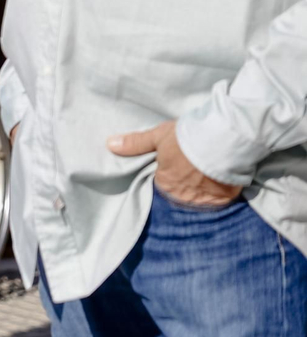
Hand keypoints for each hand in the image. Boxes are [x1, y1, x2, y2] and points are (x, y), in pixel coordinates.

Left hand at [108, 120, 242, 207]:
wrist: (223, 139)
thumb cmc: (186, 137)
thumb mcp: (157, 136)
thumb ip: (135, 143)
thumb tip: (110, 144)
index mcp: (164, 184)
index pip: (162, 184)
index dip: (168, 173)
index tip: (176, 165)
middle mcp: (182, 196)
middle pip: (180, 192)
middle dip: (184, 183)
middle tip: (192, 168)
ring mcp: (205, 200)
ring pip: (199, 198)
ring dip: (202, 189)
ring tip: (206, 174)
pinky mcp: (225, 199)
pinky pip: (219, 200)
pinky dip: (219, 193)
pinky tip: (220, 181)